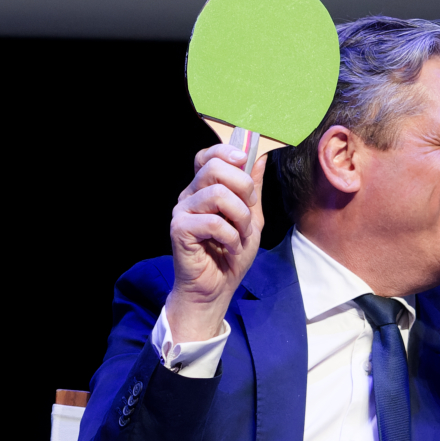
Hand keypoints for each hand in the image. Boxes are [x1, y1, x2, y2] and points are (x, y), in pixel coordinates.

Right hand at [167, 129, 266, 342]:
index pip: (207, 156)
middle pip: (213, 167)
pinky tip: (230, 248)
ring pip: (216, 193)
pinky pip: (213, 222)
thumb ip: (253, 189)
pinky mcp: (179, 229)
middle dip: (242, 186)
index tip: (244, 160)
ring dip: (239, 217)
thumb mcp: (251, 218)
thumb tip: (260, 157)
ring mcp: (182, 212)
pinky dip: (230, 236)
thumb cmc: (230, 255)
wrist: (215, 289)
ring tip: (240, 235)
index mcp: (203, 189)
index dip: (225, 151)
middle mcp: (189, 196)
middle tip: (248, 210)